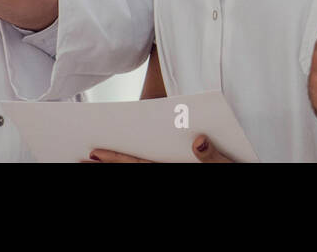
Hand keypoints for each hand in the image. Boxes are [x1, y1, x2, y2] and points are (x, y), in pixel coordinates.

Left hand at [84, 135, 233, 163]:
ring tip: (92, 162)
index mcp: (176, 169)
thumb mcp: (226, 164)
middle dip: (106, 165)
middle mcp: (168, 173)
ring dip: (115, 167)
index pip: (139, 165)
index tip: (92, 153)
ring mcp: (169, 174)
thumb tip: (196, 141)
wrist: (237, 175)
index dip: (115, 159)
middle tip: (79, 158)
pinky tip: (120, 162)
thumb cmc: (231, 168)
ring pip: (136, 173)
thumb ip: (211, 155)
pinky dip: (129, 165)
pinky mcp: (174, 171)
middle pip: (132, 171)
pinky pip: (146, 171)